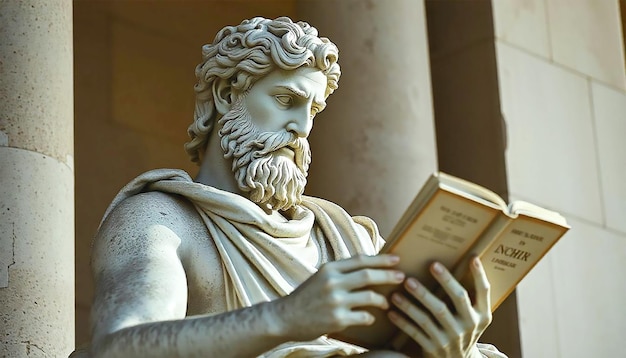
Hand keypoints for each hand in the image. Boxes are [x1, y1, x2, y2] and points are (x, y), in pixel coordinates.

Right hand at [276, 254, 404, 341]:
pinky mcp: (337, 319)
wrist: (285, 317)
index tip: (396, 259)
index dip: (381, 259)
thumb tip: (368, 266)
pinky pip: (363, 317)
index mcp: (330, 269)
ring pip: (369, 296)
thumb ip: (342, 272)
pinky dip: (370, 317)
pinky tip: (370, 318)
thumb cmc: (306, 297)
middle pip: (368, 275)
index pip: (361, 260)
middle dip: (388, 275)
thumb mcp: (321, 277)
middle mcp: (333, 282)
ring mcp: (335, 301)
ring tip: (386, 302)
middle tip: (402, 276)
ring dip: (382, 299)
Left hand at [388, 258, 491, 357]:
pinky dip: (403, 321)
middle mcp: (468, 326)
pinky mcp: (433, 348)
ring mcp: (450, 339)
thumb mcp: (474, 317)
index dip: (479, 275)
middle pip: (458, 300)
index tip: (472, 257)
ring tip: (403, 285)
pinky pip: (415, 332)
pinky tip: (392, 311)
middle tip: (432, 265)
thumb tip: (464, 262)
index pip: (484, 292)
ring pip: (430, 316)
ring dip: (415, 300)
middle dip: (446, 281)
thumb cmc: (463, 329)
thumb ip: (469, 297)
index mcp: (481, 316)